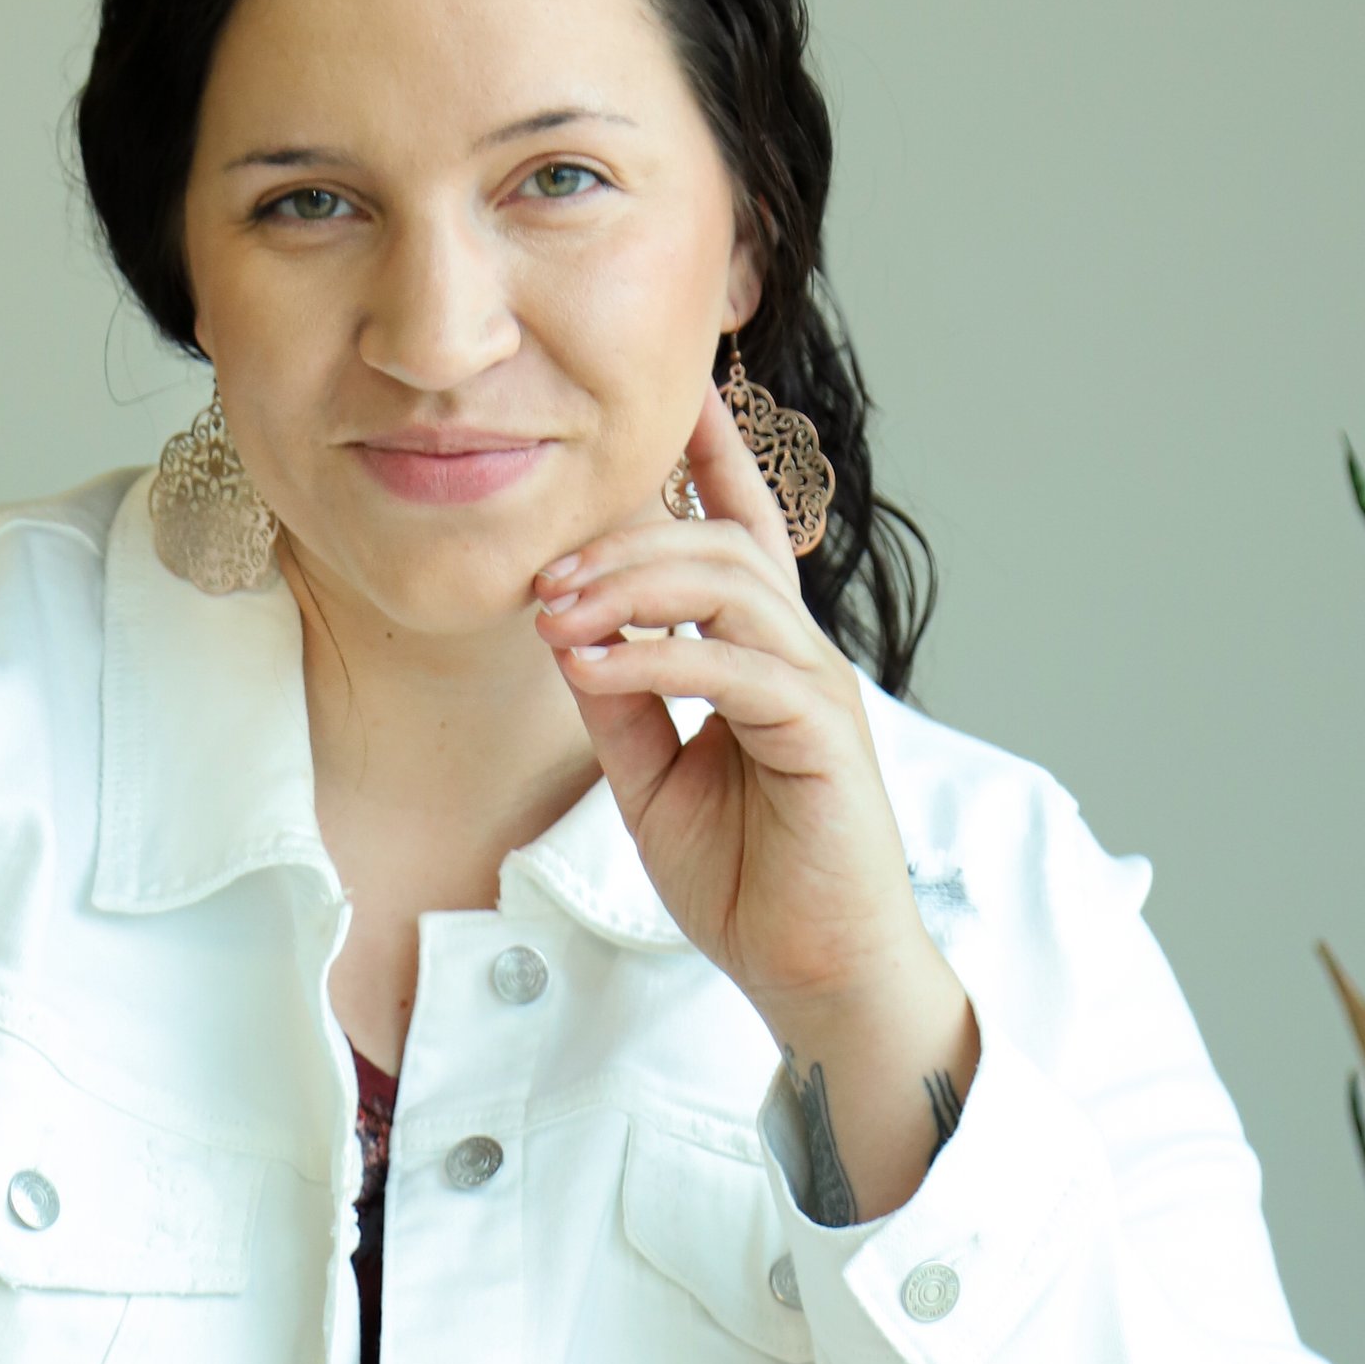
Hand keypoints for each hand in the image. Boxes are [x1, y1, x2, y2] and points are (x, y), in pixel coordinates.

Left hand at [532, 380, 977, 1216]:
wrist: (813, 974)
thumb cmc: (748, 877)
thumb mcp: (653, 776)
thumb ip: (620, 699)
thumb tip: (565, 629)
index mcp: (764, 654)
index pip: (744, 527)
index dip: (712, 453)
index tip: (674, 389)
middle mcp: (800, 654)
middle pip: (719, 542)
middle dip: (623, 539)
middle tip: (540, 575)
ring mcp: (818, 689)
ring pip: (731, 586)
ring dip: (631, 587)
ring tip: (554, 616)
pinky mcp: (824, 736)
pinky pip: (738, 666)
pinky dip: (657, 655)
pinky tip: (593, 665)